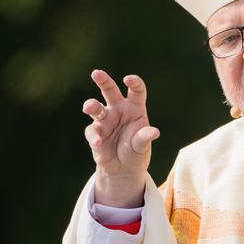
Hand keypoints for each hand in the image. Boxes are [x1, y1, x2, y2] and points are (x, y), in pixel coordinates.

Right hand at [82, 69, 159, 207]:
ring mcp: (105, 120)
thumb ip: (145, 138)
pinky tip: (98, 142)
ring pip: (96, 107)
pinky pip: (92, 131)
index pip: (136, 91)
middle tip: (96, 73)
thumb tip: (154, 132)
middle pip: (110, 90)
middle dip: (103, 81)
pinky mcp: (96, 133)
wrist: (123, 169)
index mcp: (135, 108)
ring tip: (89, 107)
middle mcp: (118, 109)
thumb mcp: (142, 146)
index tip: (128, 79)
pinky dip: (94, 136)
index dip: (133, 83)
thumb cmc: (136, 152)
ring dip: (91, 106)